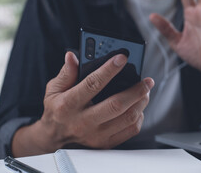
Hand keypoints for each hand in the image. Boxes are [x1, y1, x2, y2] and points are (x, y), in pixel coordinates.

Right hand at [12, 52, 153, 156]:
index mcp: (69, 105)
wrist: (53, 140)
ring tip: (146, 92)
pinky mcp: (105, 143)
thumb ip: (65, 73)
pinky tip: (139, 107)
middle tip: (147, 81)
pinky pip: (130, 131)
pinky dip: (139, 117)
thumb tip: (73, 56)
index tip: (122, 58)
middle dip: (136, 90)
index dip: (109, 69)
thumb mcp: (53, 90)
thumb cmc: (56, 111)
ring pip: (127, 118)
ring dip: (141, 102)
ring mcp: (96, 135)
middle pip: (116, 105)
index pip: (92, 84)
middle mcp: (83, 121)